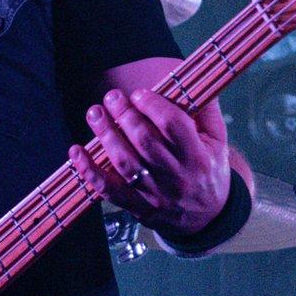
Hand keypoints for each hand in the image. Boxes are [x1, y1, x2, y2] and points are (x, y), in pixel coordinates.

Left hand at [70, 87, 231, 235]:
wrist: (208, 219)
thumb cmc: (209, 171)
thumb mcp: (218, 142)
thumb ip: (206, 110)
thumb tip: (195, 77)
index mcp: (197, 157)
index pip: (173, 126)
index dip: (153, 106)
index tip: (139, 94)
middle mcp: (176, 177)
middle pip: (145, 142)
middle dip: (125, 115)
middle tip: (111, 97)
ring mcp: (155, 195)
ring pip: (125, 163)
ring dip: (106, 135)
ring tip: (94, 113)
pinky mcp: (138, 208)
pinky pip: (109, 190)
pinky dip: (90, 171)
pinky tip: (77, 152)